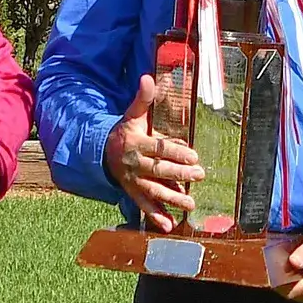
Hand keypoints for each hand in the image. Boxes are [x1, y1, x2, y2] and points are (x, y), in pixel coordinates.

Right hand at [103, 74, 202, 232]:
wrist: (102, 152)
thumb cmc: (125, 131)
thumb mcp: (132, 114)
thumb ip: (143, 99)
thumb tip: (147, 78)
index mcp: (137, 143)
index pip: (158, 148)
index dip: (175, 152)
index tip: (193, 157)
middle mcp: (135, 164)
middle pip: (158, 171)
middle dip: (179, 175)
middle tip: (199, 176)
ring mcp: (133, 181)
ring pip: (153, 191)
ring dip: (172, 199)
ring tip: (190, 205)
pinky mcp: (132, 193)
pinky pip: (143, 206)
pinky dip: (155, 216)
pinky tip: (168, 225)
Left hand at [280, 227, 302, 302]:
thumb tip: (293, 262)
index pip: (288, 291)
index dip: (279, 281)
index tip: (277, 269)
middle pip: (291, 294)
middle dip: (285, 282)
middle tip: (287, 267)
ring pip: (297, 296)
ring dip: (292, 285)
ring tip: (295, 270)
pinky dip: (299, 287)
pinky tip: (301, 275)